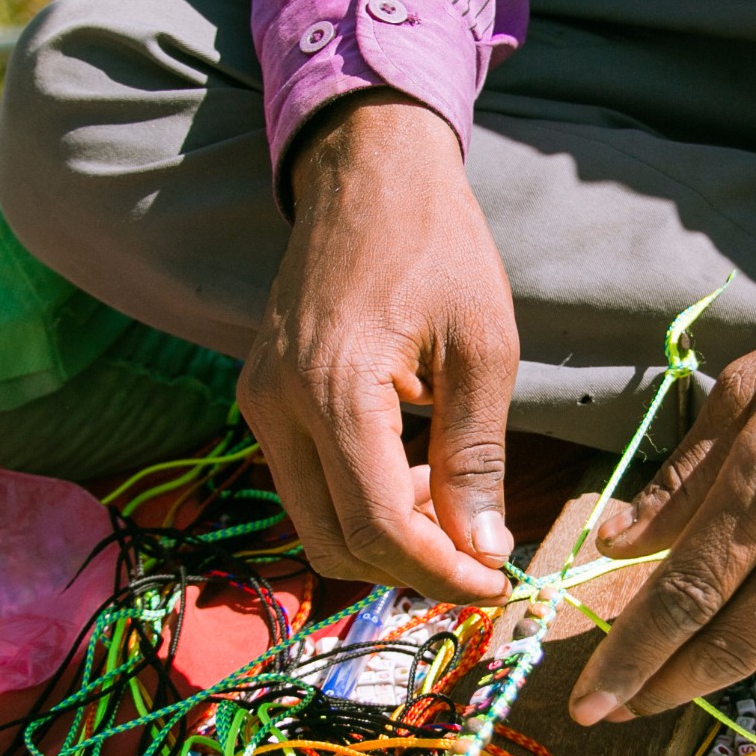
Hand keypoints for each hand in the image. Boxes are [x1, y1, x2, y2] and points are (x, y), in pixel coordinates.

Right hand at [237, 92, 515, 603]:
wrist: (369, 172)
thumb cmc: (439, 246)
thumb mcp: (484, 349)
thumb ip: (477, 455)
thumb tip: (482, 549)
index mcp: (334, 389)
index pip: (375, 527)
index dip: (438, 573)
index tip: (496, 583)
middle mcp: (277, 404)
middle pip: (333, 542)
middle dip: (410, 568)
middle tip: (479, 557)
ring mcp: (259, 401)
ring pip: (313, 522)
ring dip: (384, 538)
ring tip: (449, 502)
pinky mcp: (260, 396)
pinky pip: (304, 483)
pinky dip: (358, 502)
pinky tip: (411, 472)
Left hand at [569, 301, 755, 723]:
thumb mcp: (748, 388)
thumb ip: (679, 477)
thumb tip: (615, 546)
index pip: (685, 593)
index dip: (631, 656)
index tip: (589, 700)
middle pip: (729, 644)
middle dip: (663, 686)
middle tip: (617, 709)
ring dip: (738, 640)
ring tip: (724, 610)